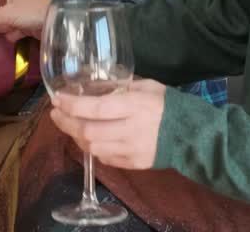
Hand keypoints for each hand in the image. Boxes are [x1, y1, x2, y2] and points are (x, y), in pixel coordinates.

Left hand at [50, 78, 167, 169]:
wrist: (193, 134)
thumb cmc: (168, 104)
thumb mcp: (146, 86)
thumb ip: (120, 86)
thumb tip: (94, 85)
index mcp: (135, 106)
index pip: (96, 108)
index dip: (73, 105)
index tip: (57, 99)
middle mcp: (131, 130)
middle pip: (89, 131)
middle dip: (66, 123)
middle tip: (55, 114)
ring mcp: (132, 150)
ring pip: (93, 148)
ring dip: (76, 137)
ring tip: (69, 126)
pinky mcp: (134, 164)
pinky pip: (106, 159)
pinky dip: (93, 149)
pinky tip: (88, 138)